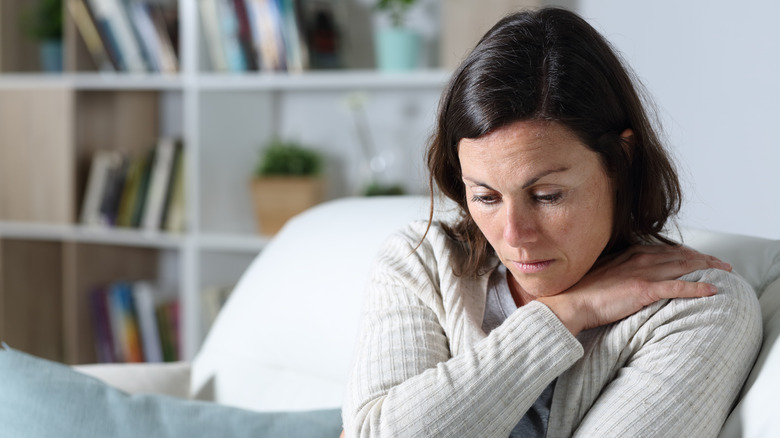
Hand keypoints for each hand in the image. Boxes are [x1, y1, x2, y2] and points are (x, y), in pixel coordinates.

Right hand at [538, 244, 731, 335]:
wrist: (571, 302)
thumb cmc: (582, 292)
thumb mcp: (603, 273)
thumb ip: (619, 270)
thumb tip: (627, 276)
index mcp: (630, 253)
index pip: (666, 250)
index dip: (687, 252)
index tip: (700, 257)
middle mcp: (639, 258)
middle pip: (680, 255)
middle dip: (704, 258)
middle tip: (721, 263)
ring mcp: (642, 273)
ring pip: (684, 266)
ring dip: (707, 268)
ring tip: (724, 272)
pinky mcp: (644, 289)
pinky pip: (678, 287)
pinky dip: (697, 287)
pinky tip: (712, 290)